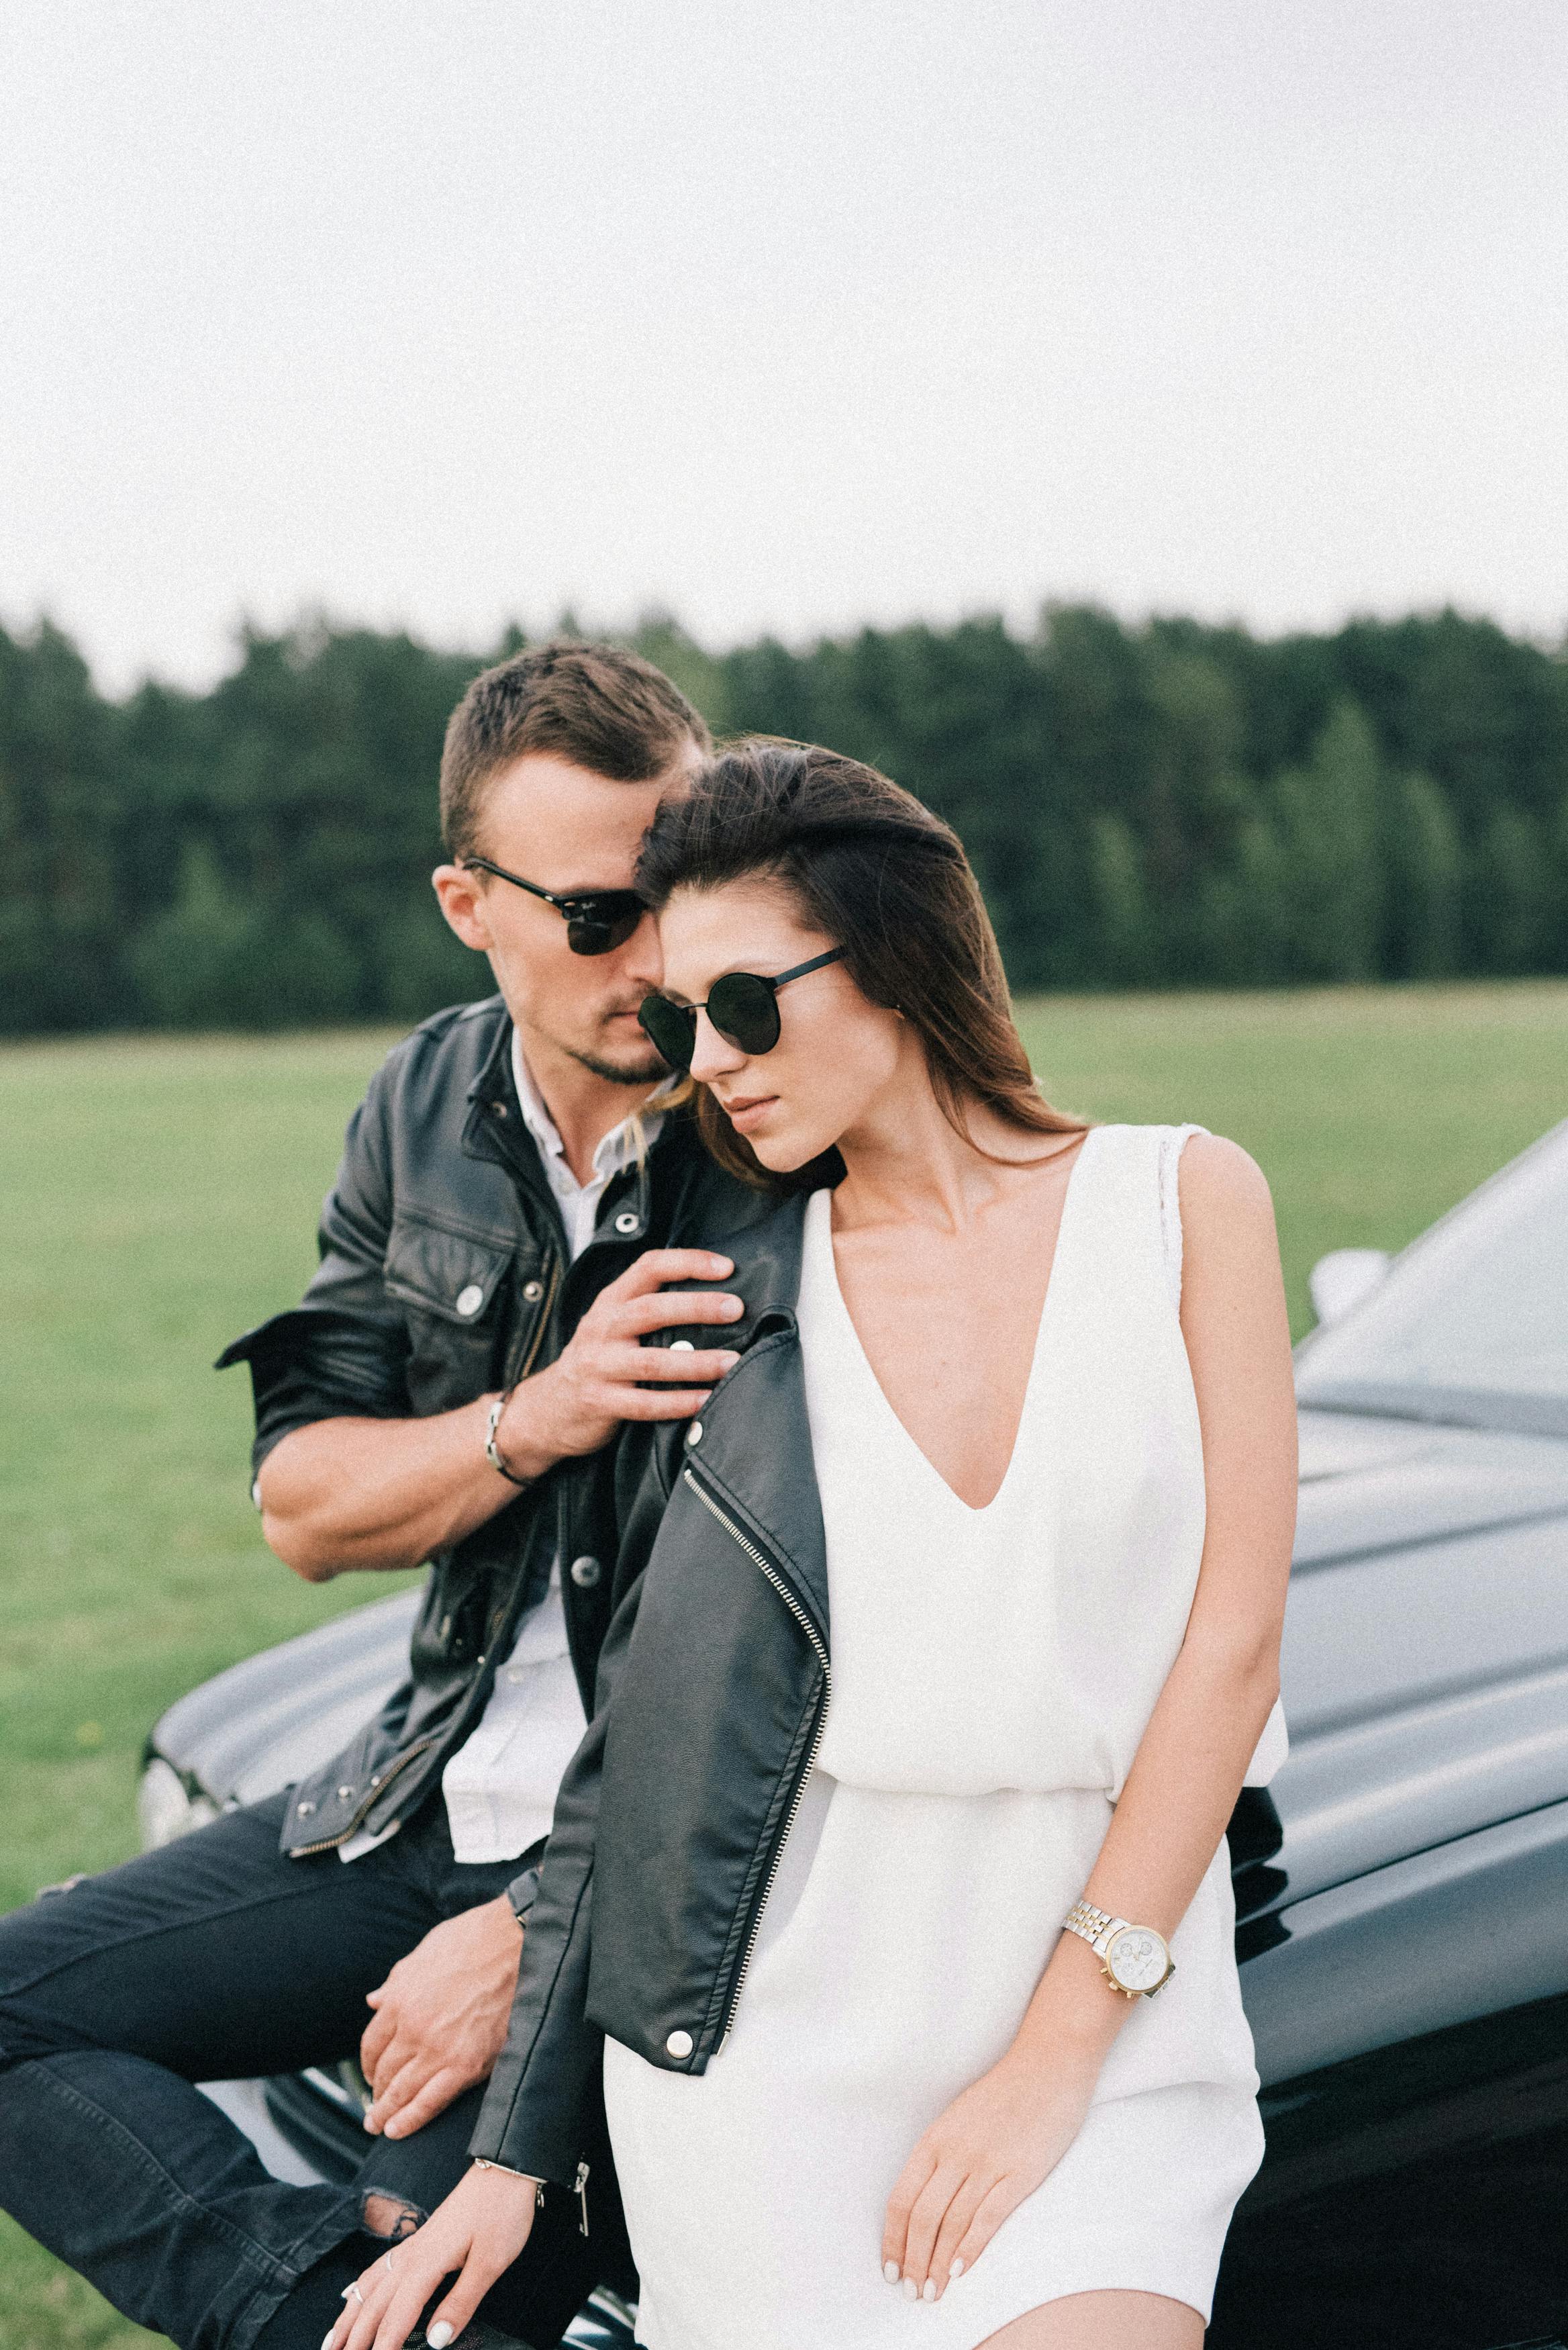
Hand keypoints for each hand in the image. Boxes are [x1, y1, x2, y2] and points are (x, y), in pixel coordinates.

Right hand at [326, 2164, 536, 2349]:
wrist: (505, 2167)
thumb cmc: (502, 2213)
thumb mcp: (491, 2262)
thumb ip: (461, 2303)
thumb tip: (436, 2342)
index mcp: (426, 2264)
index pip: (395, 2318)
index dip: (382, 2348)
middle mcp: (411, 2256)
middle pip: (373, 2305)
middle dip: (353, 2339)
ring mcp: (412, 2246)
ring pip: (369, 2286)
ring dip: (348, 2317)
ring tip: (331, 2343)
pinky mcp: (419, 2241)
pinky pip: (377, 2269)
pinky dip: (359, 2289)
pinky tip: (351, 2296)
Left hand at [360, 1898, 521, 2138]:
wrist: (517, 1942)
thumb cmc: (474, 1939)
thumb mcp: (425, 1951)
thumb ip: (397, 1980)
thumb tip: (374, 2000)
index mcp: (400, 2000)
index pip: (372, 2043)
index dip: (368, 2064)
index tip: (370, 2074)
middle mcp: (413, 2028)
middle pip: (385, 2071)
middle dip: (377, 2092)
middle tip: (375, 2106)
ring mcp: (438, 2050)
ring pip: (402, 2091)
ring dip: (386, 2113)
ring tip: (379, 2126)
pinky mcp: (466, 2065)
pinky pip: (430, 2102)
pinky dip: (410, 2121)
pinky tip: (397, 2131)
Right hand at [496, 1249, 742, 1472]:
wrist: (548, 1408)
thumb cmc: (599, 1359)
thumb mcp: (613, 1323)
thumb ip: (650, 1307)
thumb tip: (719, 1298)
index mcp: (611, 1301)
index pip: (649, 1267)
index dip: (688, 1262)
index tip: (726, 1267)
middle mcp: (603, 1327)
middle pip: (652, 1309)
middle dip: (697, 1307)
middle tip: (736, 1309)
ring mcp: (599, 1366)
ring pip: (653, 1361)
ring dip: (698, 1362)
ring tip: (732, 1362)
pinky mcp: (600, 1402)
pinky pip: (645, 1404)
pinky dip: (679, 1403)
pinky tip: (706, 1400)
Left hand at [882, 2043, 1098, 2302]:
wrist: (1048, 2064)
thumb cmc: (1004, 2092)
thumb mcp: (958, 2118)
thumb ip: (941, 2155)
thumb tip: (924, 2201)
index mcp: (935, 2138)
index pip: (901, 2199)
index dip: (892, 2239)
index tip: (889, 2268)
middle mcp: (955, 2152)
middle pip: (922, 2218)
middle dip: (912, 2261)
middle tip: (911, 2292)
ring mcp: (987, 2162)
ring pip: (951, 2224)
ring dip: (937, 2265)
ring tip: (931, 2293)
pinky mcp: (1019, 2172)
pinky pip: (987, 2217)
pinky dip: (969, 2248)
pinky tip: (958, 2271)